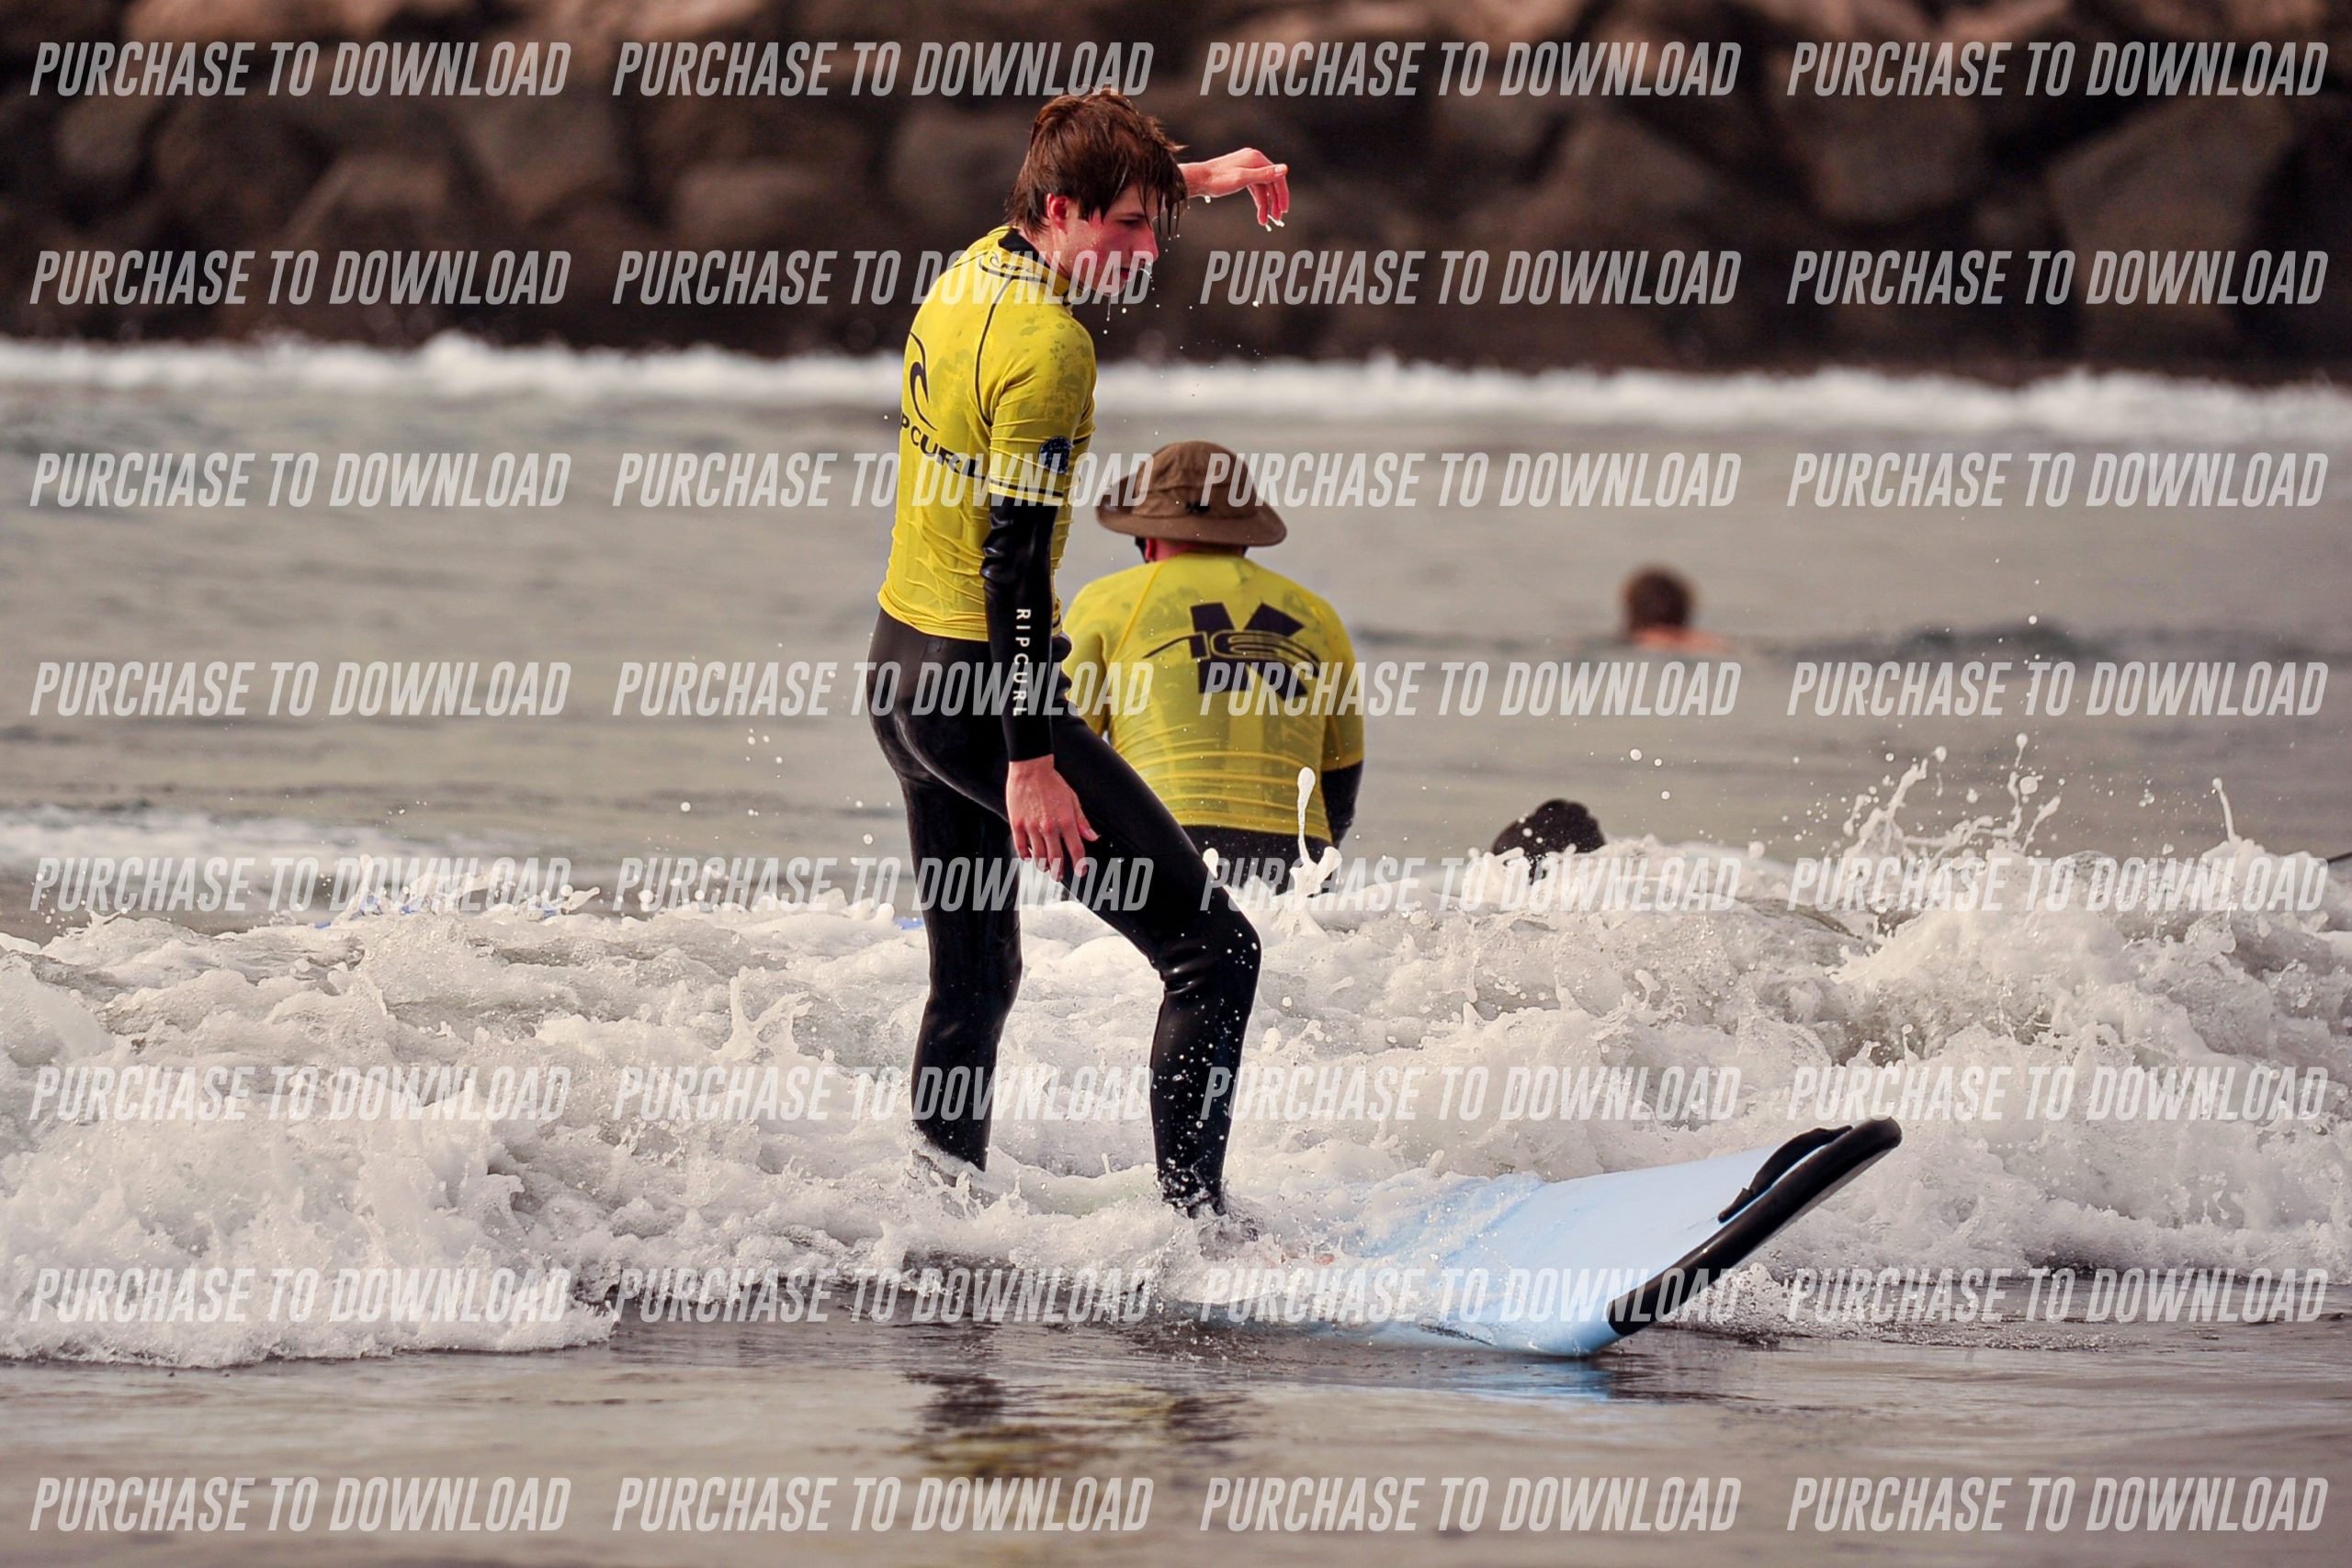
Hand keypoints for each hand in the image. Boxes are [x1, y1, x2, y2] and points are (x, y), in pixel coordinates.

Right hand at [1005, 756, 1097, 879]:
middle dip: (1059, 871)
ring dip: (1043, 866)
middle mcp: (1049, 827)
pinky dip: (1026, 855)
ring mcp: (1031, 827)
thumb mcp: (1072, 799)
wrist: (1030, 769)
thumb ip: (1082, 821)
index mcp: (1066, 821)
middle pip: (1056, 858)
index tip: (1081, 871)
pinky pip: (1021, 847)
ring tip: (1046, 868)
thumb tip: (1092, 836)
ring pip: (1038, 856)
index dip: (1080, 864)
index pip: (1076, 849)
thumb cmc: (1051, 782)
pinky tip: (1029, 857)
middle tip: (1059, 875)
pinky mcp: (1017, 824)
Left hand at [1184, 148, 1290, 227]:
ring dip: (1266, 205)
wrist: (1198, 180)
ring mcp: (1247, 167)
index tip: (1283, 210)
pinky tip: (1260, 213)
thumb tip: (1285, 169)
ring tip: (1265, 221)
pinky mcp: (1241, 174)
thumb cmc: (1217, 180)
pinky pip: (1255, 188)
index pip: (1277, 176)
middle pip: (1271, 183)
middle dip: (1274, 202)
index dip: (1282, 194)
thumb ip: (1264, 175)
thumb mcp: (1242, 179)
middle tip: (1277, 219)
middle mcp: (1253, 160)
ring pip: (1263, 188)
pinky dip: (1258, 201)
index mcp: (1256, 159)